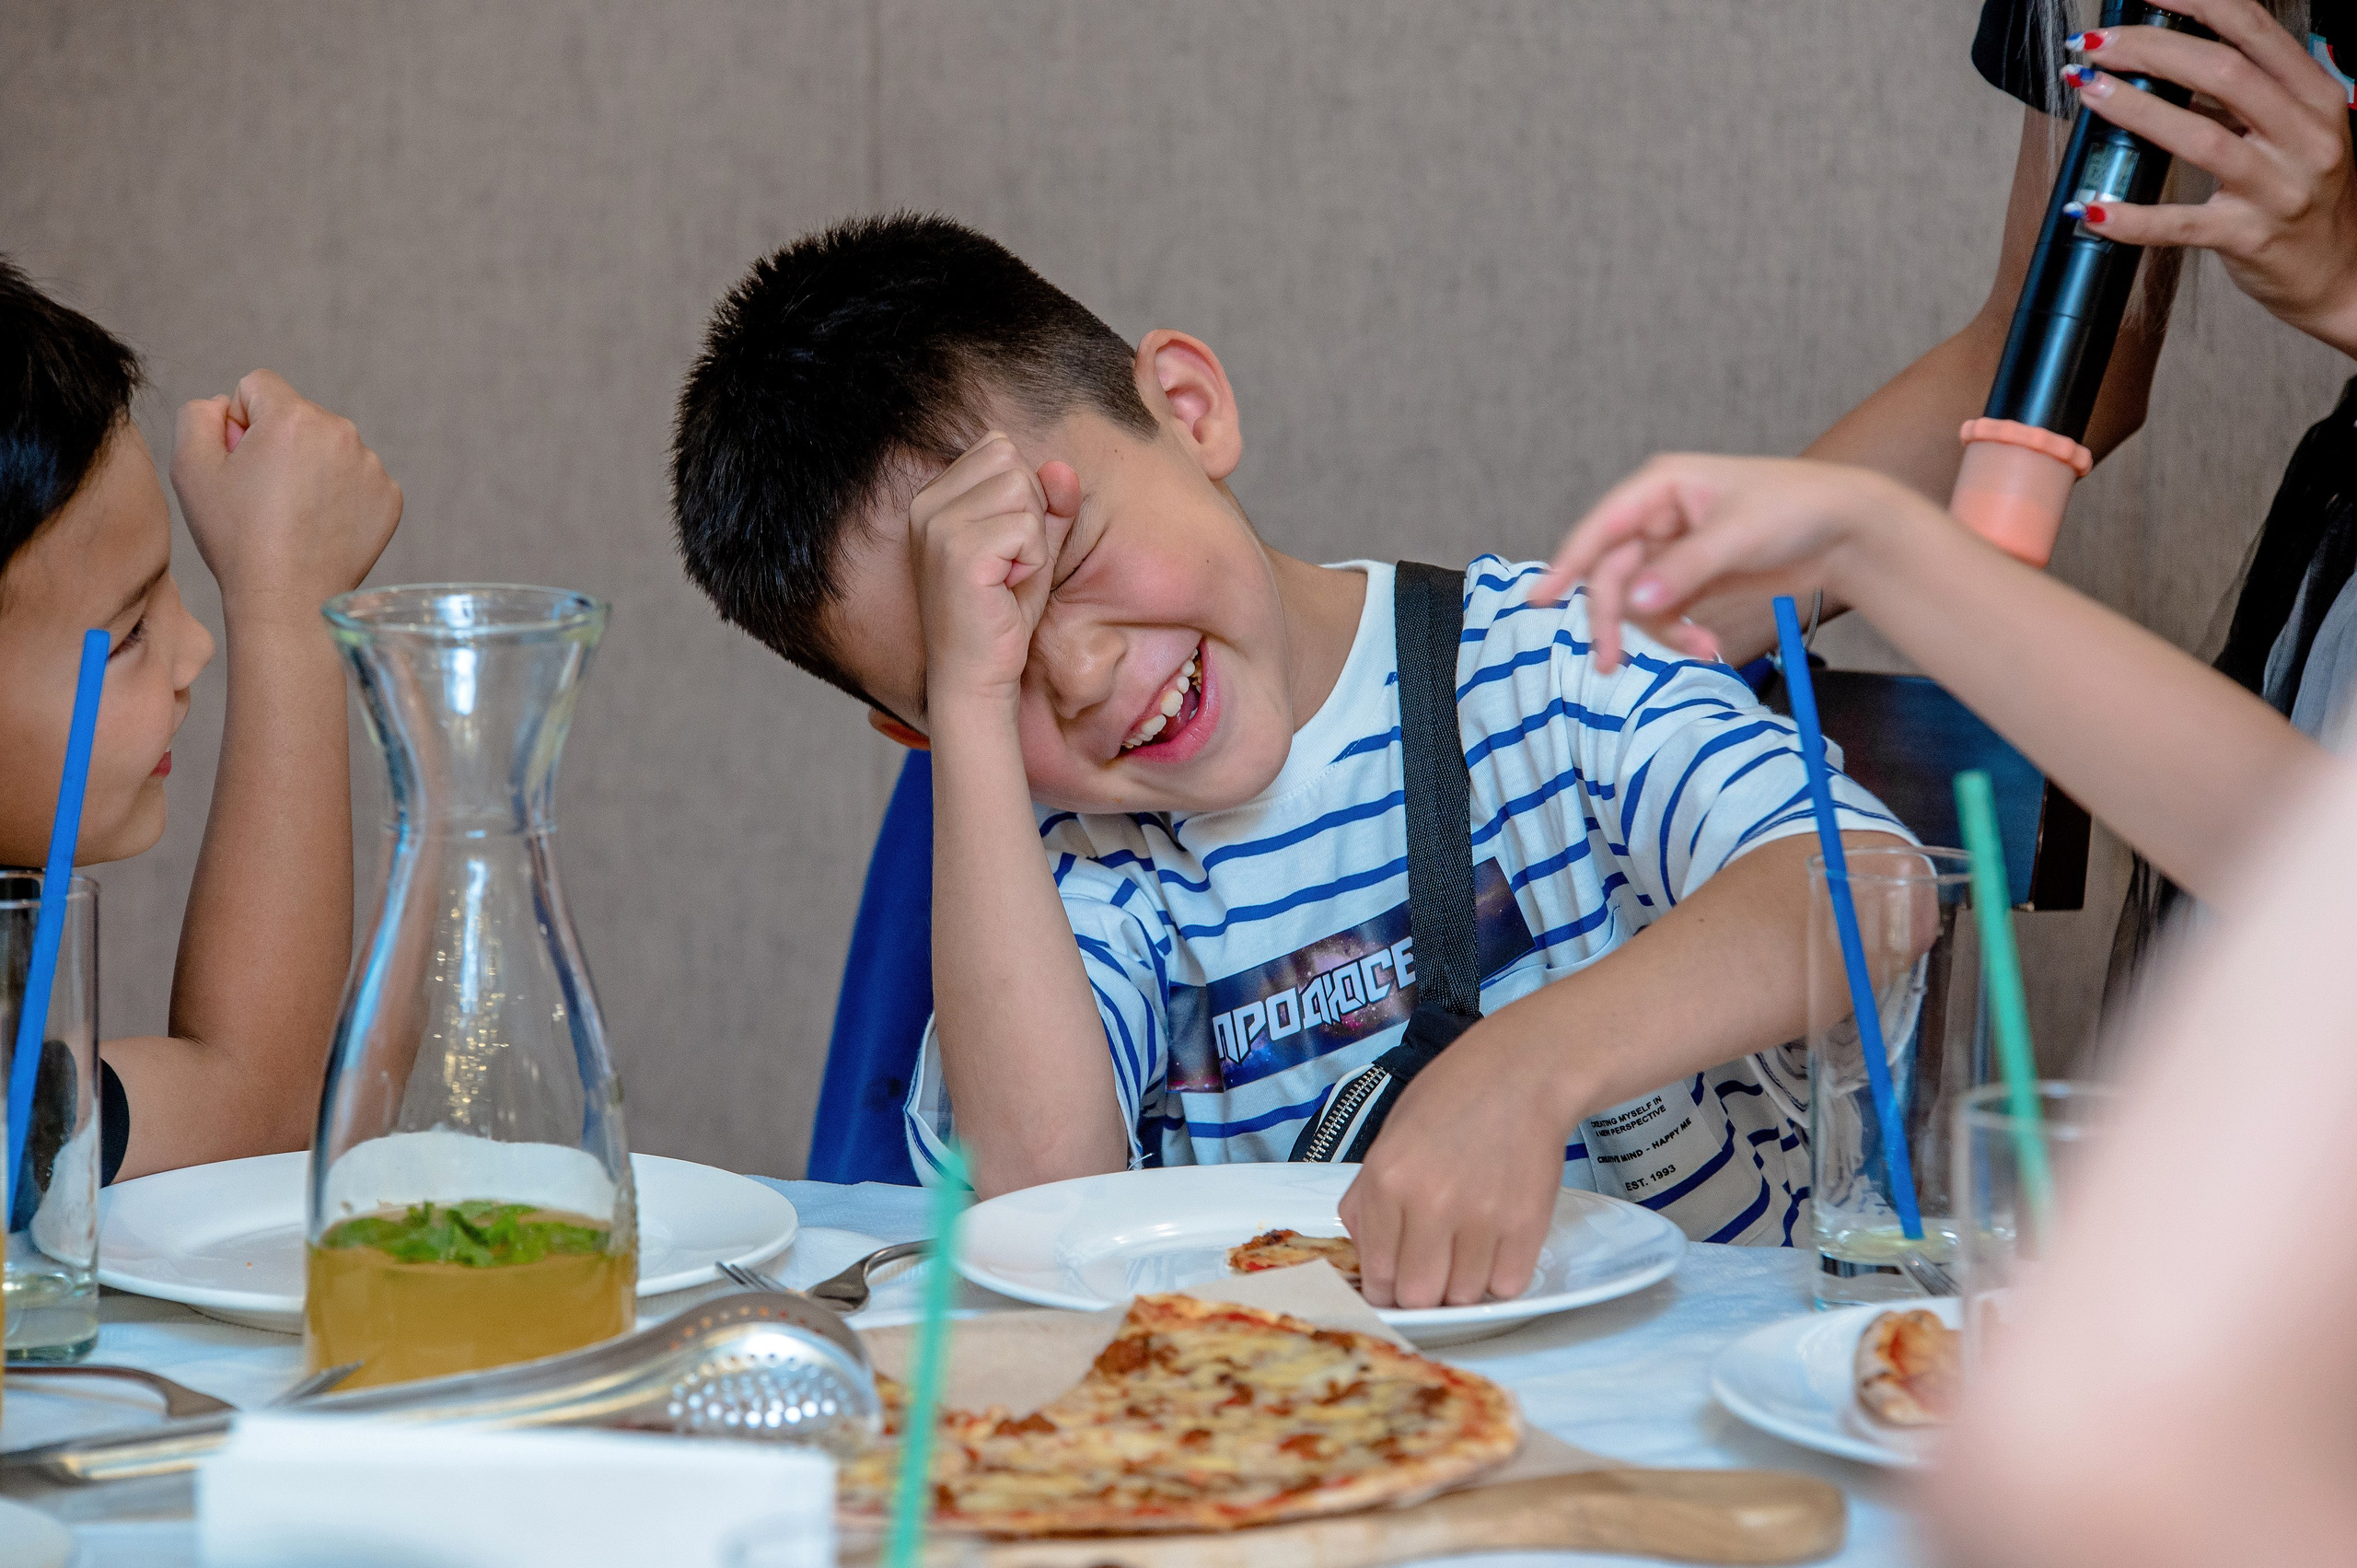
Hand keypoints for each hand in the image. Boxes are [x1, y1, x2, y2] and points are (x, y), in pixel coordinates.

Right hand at [170, 371, 401, 623]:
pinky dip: (337, 494)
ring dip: (309, 467)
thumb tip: (226, 405)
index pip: (257, 385)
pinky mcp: (389, 496)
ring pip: (327, 447)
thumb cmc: (236, 537)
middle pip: (297, 416)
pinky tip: (320, 526)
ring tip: (292, 514)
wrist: (287, 598)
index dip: (239, 421)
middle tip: (264, 495)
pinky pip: (354, 478)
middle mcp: (341, 431)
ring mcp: (372, 466)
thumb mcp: (190, 467)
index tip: (240, 461)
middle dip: (277, 442)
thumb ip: (198, 414)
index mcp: (293, 417)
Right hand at [906, 431, 1081, 717]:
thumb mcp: (1032, 548)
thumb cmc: (1000, 615)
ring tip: (1007, 576)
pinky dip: (1032, 561)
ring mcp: (938, 526)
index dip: (1022, 496)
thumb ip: (1049, 505)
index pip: (998, 447)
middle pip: (1011, 462)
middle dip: (1029, 514)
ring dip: (1032, 540)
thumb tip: (1061, 467)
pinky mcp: (959, 551)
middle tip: (1008, 564)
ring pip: (1023, 491)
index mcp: (934, 497)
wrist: (975, 676)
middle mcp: (927, 504)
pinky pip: (1027, 528)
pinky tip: (1006, 589)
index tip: (1004, 546)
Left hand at [1339, 1023, 1571, 1309]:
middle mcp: (1431, 1202)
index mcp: (1387, 1179)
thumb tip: (1367, 1255)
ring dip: (1463, 1285)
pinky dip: (1500, 1276)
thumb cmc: (1452, 1097)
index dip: (1383, 1289)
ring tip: (1466, 1249)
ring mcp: (1483, 1216)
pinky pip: (1507, 1285)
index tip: (1393, 1285)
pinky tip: (1495, 1245)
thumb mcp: (1389, 1136)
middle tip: (1430, 1272)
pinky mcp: (1527, 1224)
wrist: (1523, 1072)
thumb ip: (1369, 1199)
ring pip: (1465, 1297)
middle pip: (1419, 1296)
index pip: (1377, 1273)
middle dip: (1421, 1293)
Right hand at [1530, 454, 1934, 670]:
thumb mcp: (1737, 535)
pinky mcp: (1691, 579)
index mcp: (1660, 487)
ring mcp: (1673, 551)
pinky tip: (1705, 647)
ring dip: (1656, 633)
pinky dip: (1678, 635)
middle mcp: (1658, 518)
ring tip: (1696, 651)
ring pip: (1636, 601)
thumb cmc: (1796, 508)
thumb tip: (1636, 602)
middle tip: (1609, 662)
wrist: (1847, 530)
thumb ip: (1684, 570)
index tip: (1541, 600)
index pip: (1600, 528)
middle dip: (1613, 618)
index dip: (1567, 564)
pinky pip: (1664, 614)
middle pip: (1612, 573)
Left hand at [2064, 0, 2356, 354]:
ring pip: (2200, 135)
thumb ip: (2248, 97)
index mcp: (2318, 97)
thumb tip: (2172, 61)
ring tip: (2087, 90)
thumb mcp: (2296, 133)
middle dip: (2150, 48)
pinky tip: (2089, 209)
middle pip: (2223, 71)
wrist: (2341, 276)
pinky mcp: (2250, 237)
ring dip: (2133, 108)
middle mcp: (2306, 136)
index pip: (2255, 30)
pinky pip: (2179, 224)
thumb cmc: (2308, 198)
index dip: (2196, 3)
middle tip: (2094, 45)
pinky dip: (2130, 217)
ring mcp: (2279, 188)